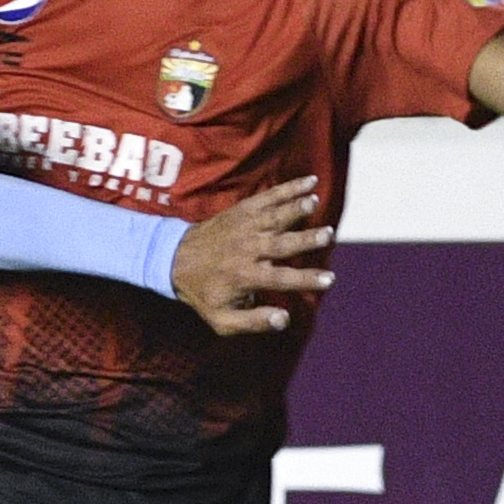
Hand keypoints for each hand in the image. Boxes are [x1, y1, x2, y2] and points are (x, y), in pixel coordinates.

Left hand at [167, 175, 335, 335]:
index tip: (329, 279)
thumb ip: (253, 321)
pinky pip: (268, 197)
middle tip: (328, 234)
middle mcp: (246, 249)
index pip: (280, 278)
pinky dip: (288, 189)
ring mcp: (244, 226)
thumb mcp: (220, 318)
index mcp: (244, 276)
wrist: (174, 259)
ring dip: (295, 207)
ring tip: (314, 200)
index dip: (304, 279)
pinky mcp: (242, 211)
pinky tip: (310, 182)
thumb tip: (284, 320)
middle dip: (305, 239)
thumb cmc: (203, 292)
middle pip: (280, 243)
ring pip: (274, 216)